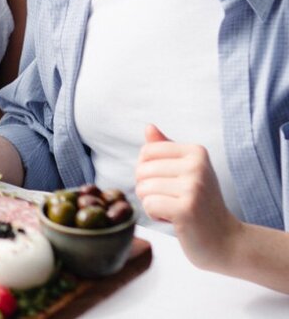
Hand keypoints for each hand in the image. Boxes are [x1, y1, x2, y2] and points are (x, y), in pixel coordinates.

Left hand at [135, 124, 241, 270]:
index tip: (169, 184)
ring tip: (174, 209)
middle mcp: (197, 165)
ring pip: (143, 189)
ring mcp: (193, 187)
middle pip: (141, 170)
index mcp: (196, 151)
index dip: (148, 171)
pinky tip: (174, 220)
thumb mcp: (187, 171)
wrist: (226, 241)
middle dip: (148, 189)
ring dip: (152, 204)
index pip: (146, 152)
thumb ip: (166, 149)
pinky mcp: (187, 209)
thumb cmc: (200, 204)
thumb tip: (148, 126)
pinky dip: (155, 215)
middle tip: (172, 200)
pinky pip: (149, 205)